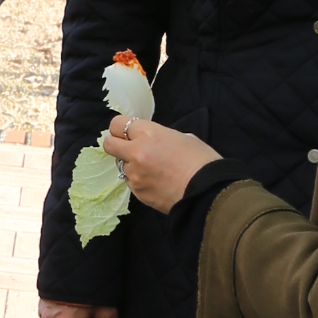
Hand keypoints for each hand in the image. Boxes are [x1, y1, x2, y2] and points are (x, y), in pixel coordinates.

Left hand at [102, 115, 221, 213]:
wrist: (208, 192)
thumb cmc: (202, 161)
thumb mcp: (183, 138)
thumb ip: (162, 136)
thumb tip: (154, 141)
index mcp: (148, 133)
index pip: (117, 124)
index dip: (122, 128)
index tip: (128, 132)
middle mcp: (136, 153)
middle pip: (109, 144)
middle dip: (116, 144)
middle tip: (128, 147)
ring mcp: (135, 175)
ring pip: (121, 166)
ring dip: (131, 165)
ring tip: (153, 169)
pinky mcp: (138, 193)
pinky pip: (131, 183)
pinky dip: (139, 181)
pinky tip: (157, 182)